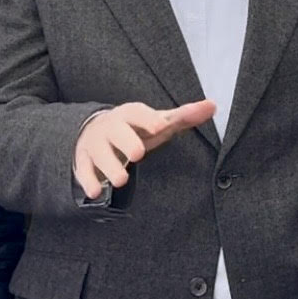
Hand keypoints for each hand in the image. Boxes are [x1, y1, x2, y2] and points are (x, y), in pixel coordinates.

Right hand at [73, 100, 215, 199]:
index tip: (159, 126)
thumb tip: (213, 106)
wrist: (95, 131)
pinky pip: (83, 171)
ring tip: (121, 180)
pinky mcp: (83, 160)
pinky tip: (95, 192)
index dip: (148, 119)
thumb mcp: (158, 122)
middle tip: (137, 153)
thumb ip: (185, 116)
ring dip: (110, 167)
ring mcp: (95, 144)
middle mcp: (111, 127)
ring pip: (99, 154)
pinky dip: (89, 181)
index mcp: (130, 115)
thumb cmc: (136, 129)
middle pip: (117, 132)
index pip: (138, 113)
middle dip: (126, 142)